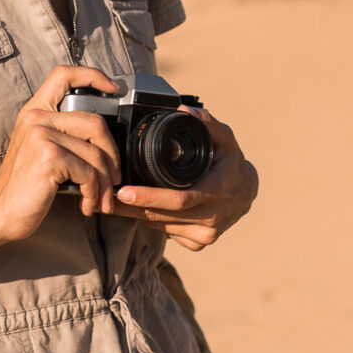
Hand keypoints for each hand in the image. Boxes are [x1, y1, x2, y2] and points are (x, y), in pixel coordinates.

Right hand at [0, 66, 126, 243]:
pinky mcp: (49, 157)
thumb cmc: (25, 186)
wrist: (0, 211)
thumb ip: (63, 134)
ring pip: (96, 153)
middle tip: (114, 177)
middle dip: (112, 154)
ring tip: (101, 199)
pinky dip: (94, 193)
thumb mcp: (40, 149)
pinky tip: (87, 204)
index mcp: (35, 111)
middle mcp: (36, 117)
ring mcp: (42, 135)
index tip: (113, 89)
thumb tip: (105, 139)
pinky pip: (88, 172)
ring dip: (104, 183)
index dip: (93, 76)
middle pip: (95, 123)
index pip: (64, 74)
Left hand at [113, 110, 258, 251]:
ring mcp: (204, 234)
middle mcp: (211, 218)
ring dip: (137, 214)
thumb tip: (183, 109)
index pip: (178, 199)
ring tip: (115, 201)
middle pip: (162, 217)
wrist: (247, 192)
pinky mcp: (198, 243)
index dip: (149, 197)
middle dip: (131, 208)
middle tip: (106, 196)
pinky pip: (167, 233)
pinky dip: (152, 221)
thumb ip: (207, 122)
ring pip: (161, 226)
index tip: (124, 192)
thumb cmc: (231, 163)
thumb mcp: (225, 139)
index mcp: (216, 192)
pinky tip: (142, 208)